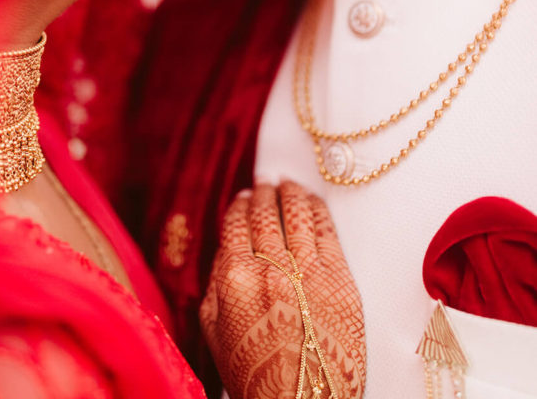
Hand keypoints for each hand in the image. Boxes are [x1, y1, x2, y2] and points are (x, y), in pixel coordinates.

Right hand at [200, 181, 365, 398]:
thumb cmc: (255, 374)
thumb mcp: (216, 329)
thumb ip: (217, 282)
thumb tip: (228, 246)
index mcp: (235, 278)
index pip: (236, 224)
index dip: (240, 206)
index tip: (244, 197)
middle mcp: (270, 269)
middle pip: (267, 214)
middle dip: (265, 194)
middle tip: (266, 183)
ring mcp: (307, 272)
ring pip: (298, 215)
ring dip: (292, 194)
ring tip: (288, 186)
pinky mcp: (340, 280)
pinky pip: (327, 232)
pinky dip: (317, 211)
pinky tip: (312, 203)